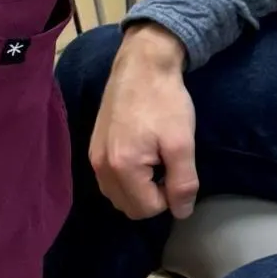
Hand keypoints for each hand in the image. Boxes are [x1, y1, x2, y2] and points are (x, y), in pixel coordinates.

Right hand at [90, 23, 199, 221]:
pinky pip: (109, 179)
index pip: (147, 209)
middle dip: (152, 196)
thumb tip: (182, 213)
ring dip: (138, 189)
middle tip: (167, 166)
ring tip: (155, 160)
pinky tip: (141, 154)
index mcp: (122, 168)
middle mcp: (100, 167)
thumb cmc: (165, 101)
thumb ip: (183, 182)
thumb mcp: (182, 143)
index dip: (169, 197)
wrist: (143, 64)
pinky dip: (126, 178)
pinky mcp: (93, 147)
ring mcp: (93, 157)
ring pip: (117, 196)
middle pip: (129, 207)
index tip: (177, 170)